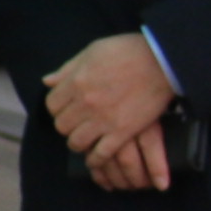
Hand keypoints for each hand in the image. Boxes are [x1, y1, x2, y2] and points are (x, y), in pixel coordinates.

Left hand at [41, 35, 174, 182]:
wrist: (162, 61)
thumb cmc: (129, 51)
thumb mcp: (93, 51)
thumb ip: (68, 69)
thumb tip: (47, 81)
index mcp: (76, 82)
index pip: (52, 105)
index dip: (58, 108)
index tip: (67, 109)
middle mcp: (85, 103)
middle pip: (61, 125)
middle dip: (67, 126)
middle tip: (77, 124)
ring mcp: (102, 119)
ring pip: (76, 142)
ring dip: (78, 143)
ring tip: (85, 140)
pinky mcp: (122, 132)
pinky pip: (100, 154)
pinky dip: (95, 159)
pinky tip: (95, 159)